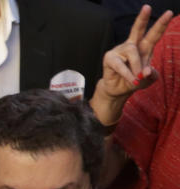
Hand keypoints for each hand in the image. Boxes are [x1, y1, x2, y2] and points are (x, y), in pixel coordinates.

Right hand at [91, 5, 173, 121]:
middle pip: (137, 29)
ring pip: (132, 51)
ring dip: (137, 65)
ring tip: (137, 77)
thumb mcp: (148, 79)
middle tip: (147, 7)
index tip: (169, 13)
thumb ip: (151, 75)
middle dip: (142, 18)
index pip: (154, 34)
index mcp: (144, 47)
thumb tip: (146, 72)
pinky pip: (121, 64)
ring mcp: (120, 51)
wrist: (119, 90)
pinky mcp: (110, 58)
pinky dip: (128, 74)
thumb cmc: (134, 81)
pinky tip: (132, 79)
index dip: (161, 24)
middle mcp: (132, 46)